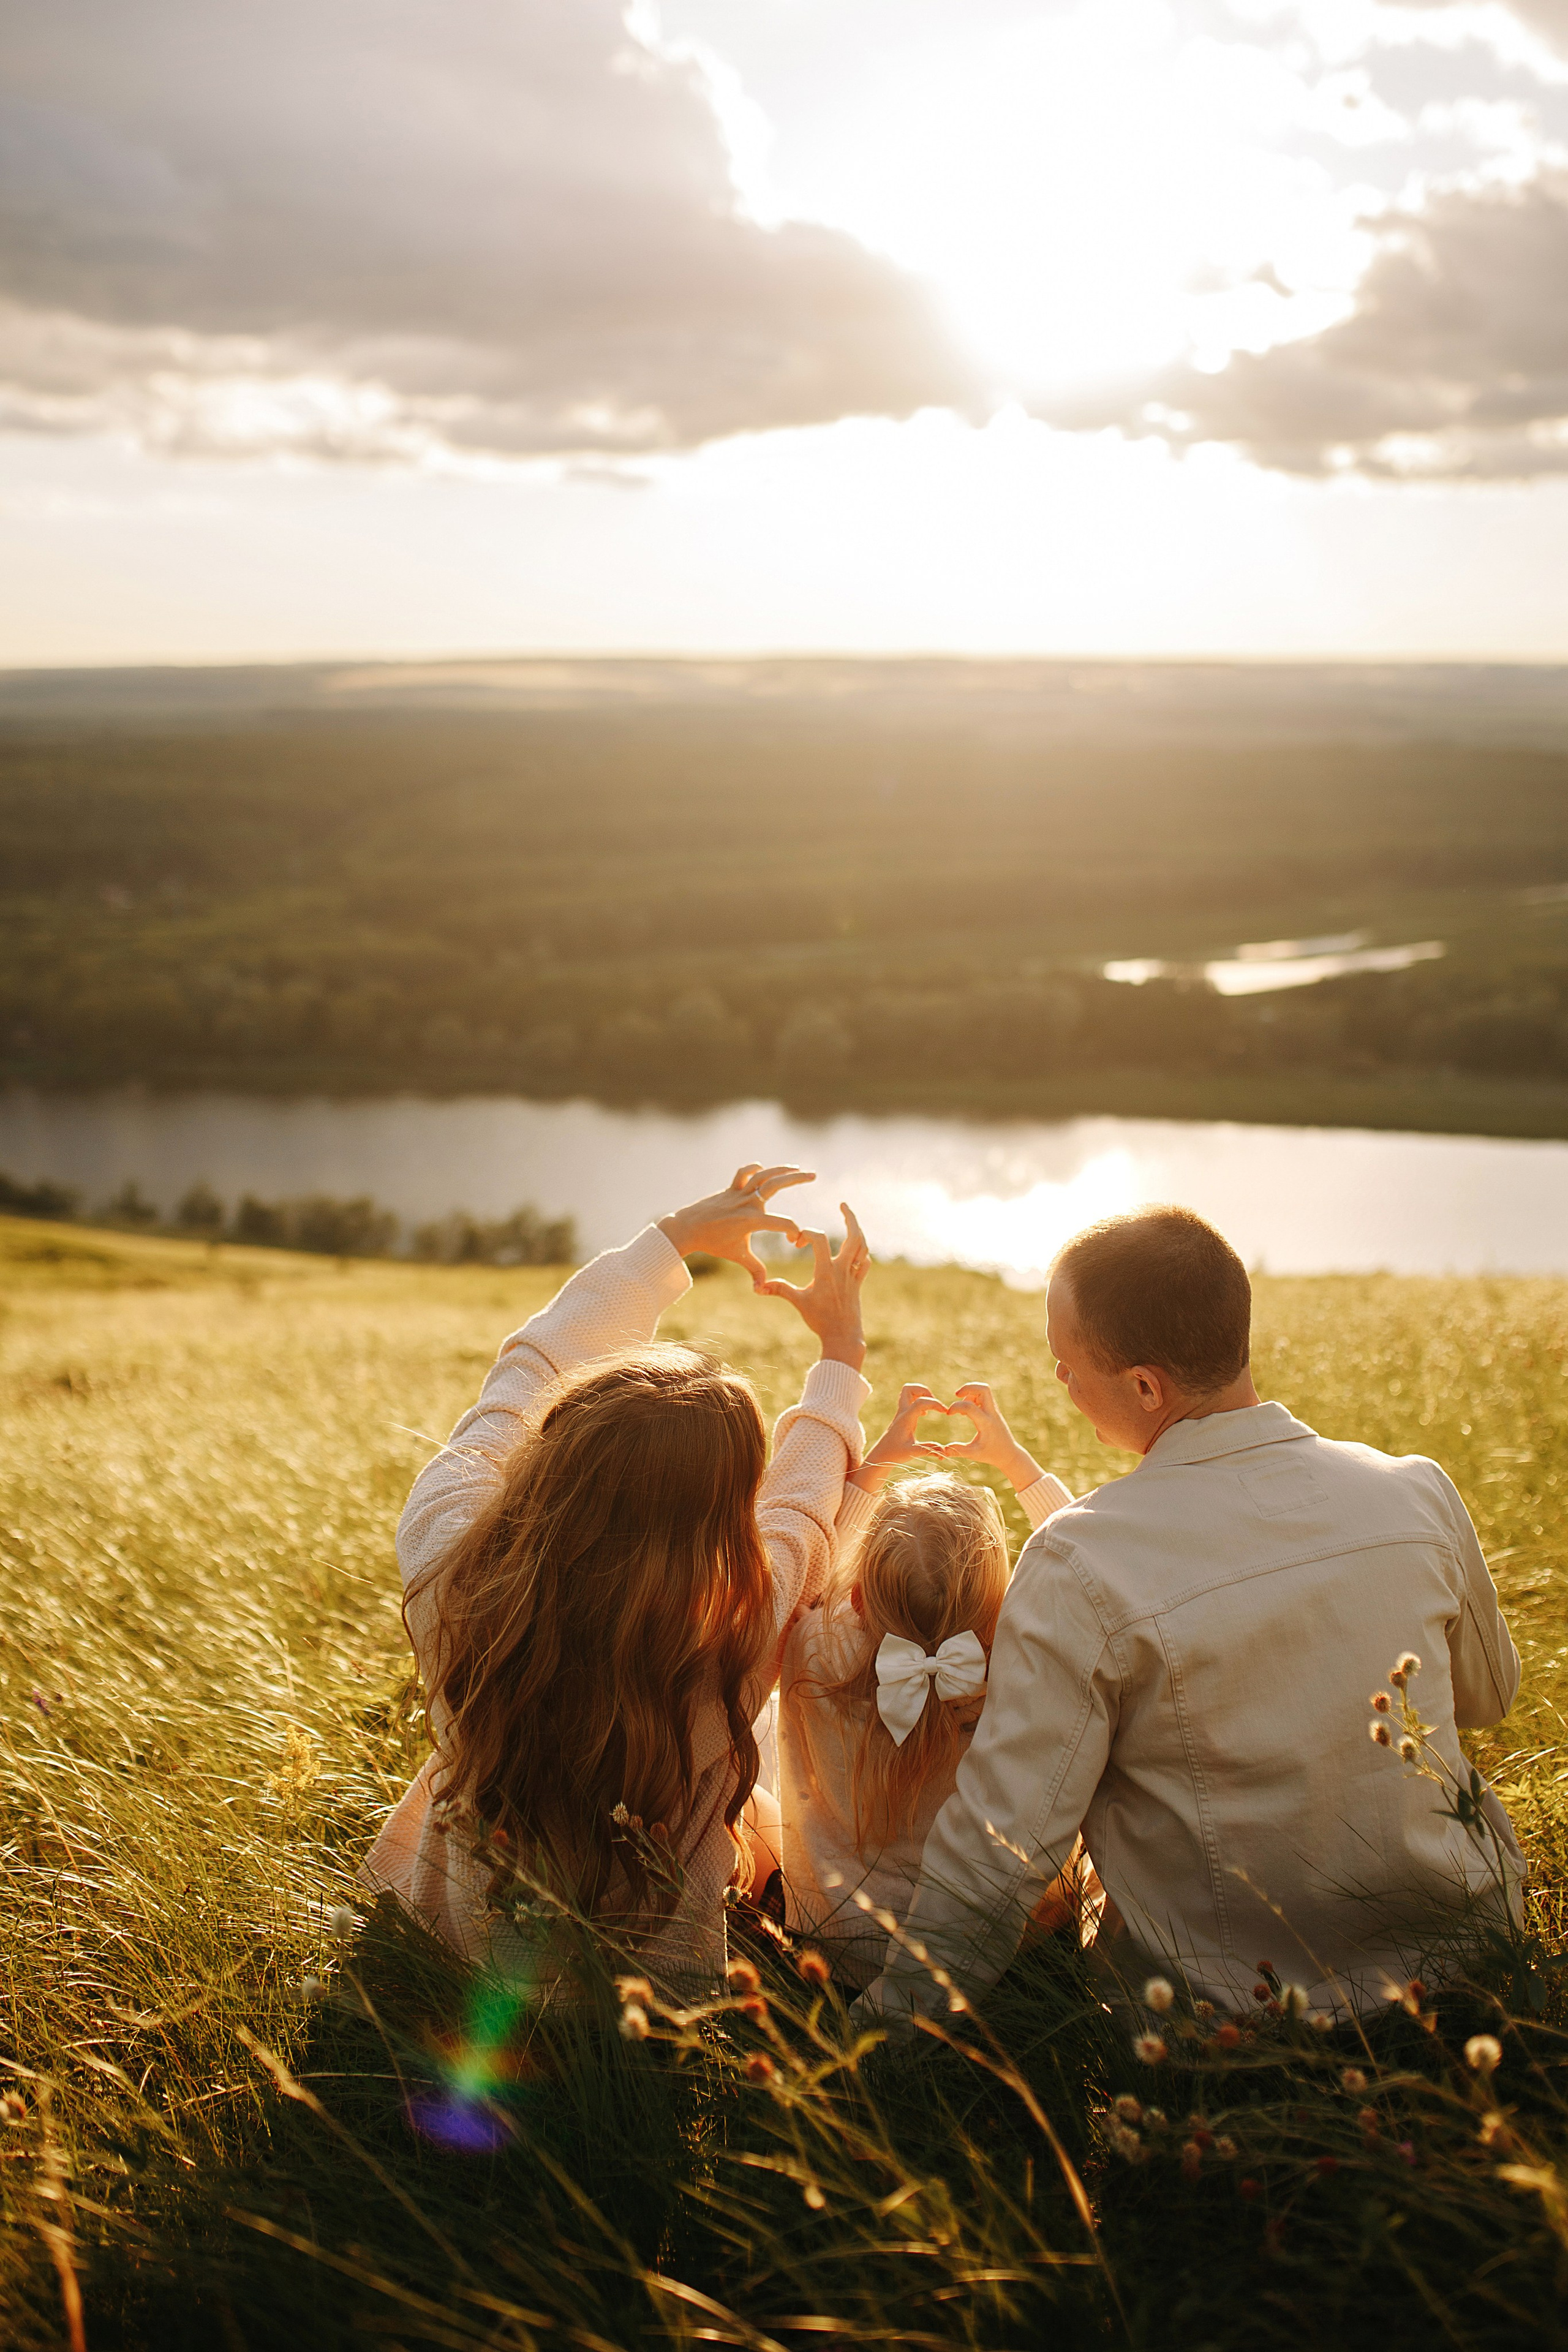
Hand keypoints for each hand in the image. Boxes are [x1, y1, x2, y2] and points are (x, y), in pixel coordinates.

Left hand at [657, 1163, 814, 1286]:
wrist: (687, 1228)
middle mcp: (747, 1203)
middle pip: (776, 1184)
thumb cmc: (713, 1244)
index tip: (795, 1241)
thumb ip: (754, 1270)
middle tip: (814, 1175)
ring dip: (781, 1169)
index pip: (782, 1223)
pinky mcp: (730, 1188)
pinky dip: (752, 1168)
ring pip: (762, 1174)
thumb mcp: (737, 1256)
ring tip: (797, 1168)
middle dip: (797, 1179)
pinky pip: (742, 1173)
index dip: (794, 1231)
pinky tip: (762, 1168)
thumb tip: (762, 1289)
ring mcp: (738, 1193)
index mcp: (752, 1220)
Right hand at [754, 1203, 869, 1370]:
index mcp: (826, 1271)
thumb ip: (780, 1290)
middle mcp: (843, 1270)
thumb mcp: (798, 1302)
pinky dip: (863, 1254)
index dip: (807, 1233)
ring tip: (851, 1221)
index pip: (819, 1239)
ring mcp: (853, 1276)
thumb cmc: (820, 1321)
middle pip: (854, 1236)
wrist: (843, 1337)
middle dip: (850, 1218)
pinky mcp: (858, 1284)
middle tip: (843, 1204)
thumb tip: (758, 1286)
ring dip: (858, 1232)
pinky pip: (865, 1264)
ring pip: (863, 1247)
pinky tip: (857, 1251)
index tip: (798, 1241)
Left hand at [850, 1383, 953, 1493]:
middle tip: (934, 1403)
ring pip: (907, 1392)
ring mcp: (901, 1413)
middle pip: (908, 1389)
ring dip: (921, 1394)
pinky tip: (924, 1414)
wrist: (880, 1456)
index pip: (920, 1402)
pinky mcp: (901, 1417)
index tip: (945, 1412)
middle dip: (924, 1391)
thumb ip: (929, 1450)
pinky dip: (918, 1401)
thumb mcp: (913, 1452)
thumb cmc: (894, 1454)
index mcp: (905, 1419)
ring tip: (930, 1408)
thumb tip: (945, 1453)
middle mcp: (902, 1413)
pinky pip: (909, 1401)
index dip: (935, 1404)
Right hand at [940, 1381, 1043, 1491]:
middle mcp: (992, 1413)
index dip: (956, 1407)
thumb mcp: (974, 1454)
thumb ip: (959, 1450)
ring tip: (962, 1406)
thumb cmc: (992, 1454)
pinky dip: (974, 1397)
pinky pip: (985, 1396)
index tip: (948, 1414)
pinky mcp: (994, 1411)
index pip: (970, 1406)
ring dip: (971, 1392)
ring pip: (985, 1390)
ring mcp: (994, 1411)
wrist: (1010, 1454)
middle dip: (968, 1387)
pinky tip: (967, 1411)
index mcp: (986, 1423)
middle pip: (983, 1389)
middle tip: (956, 1395)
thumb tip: (944, 1449)